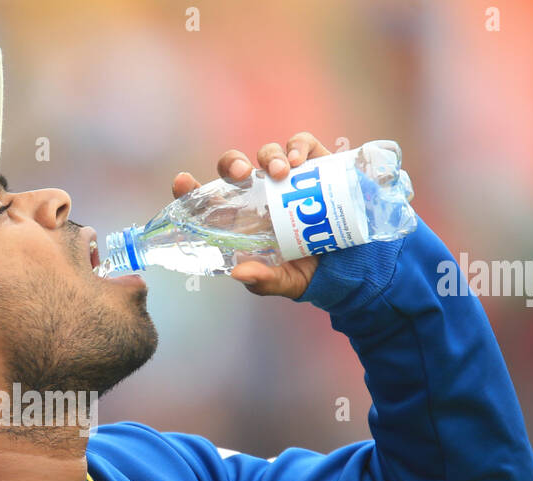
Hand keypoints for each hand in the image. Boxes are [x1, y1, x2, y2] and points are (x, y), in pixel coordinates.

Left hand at [172, 131, 331, 299]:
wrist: (351, 262)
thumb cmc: (307, 272)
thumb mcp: (284, 282)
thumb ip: (263, 281)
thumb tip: (239, 273)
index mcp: (241, 219)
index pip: (207, 200)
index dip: (190, 189)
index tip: (182, 181)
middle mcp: (259, 194)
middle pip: (234, 168)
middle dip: (232, 163)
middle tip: (241, 173)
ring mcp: (286, 178)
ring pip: (267, 154)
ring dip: (270, 157)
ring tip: (281, 173)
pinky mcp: (316, 165)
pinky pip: (301, 145)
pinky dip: (297, 147)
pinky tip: (298, 161)